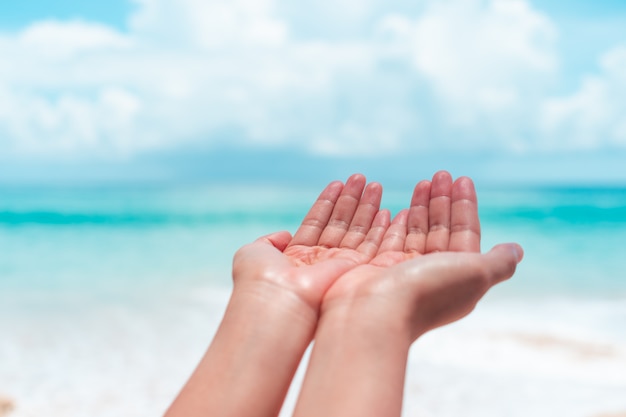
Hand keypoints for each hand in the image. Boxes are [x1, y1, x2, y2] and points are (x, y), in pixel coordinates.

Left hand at [232, 174, 388, 320]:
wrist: (275, 299)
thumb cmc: (260, 277)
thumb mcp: (255, 252)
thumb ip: (270, 240)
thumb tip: (284, 235)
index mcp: (296, 257)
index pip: (316, 224)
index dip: (327, 204)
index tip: (337, 183)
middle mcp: (318, 262)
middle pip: (338, 225)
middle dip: (350, 201)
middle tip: (361, 178)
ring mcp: (337, 267)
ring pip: (355, 232)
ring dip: (366, 208)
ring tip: (374, 184)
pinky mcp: (353, 273)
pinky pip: (370, 247)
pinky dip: (378, 229)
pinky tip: (384, 210)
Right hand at [322, 171, 522, 339]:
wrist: (372, 315)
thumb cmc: (425, 291)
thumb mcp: (474, 274)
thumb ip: (498, 262)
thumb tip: (517, 250)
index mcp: (456, 276)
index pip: (465, 234)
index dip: (465, 207)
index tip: (462, 180)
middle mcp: (431, 274)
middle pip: (440, 230)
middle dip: (443, 201)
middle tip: (441, 174)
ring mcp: (401, 272)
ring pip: (416, 232)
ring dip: (421, 206)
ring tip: (423, 181)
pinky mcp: (376, 268)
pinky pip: (389, 240)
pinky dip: (395, 223)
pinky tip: (396, 208)